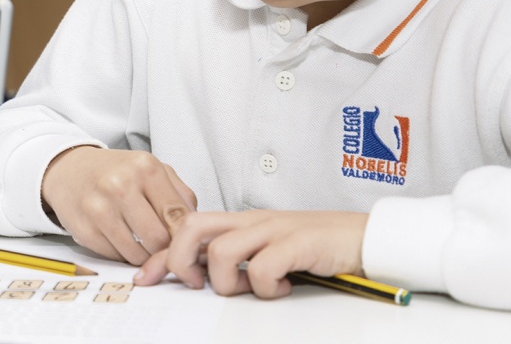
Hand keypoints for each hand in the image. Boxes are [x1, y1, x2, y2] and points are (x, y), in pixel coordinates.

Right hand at [40, 147, 195, 264]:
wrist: (69, 170)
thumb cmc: (116, 172)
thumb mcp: (151, 169)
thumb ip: (180, 194)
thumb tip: (197, 228)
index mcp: (144, 167)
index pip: (178, 215)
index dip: (186, 236)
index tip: (188, 244)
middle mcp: (120, 185)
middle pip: (159, 239)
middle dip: (166, 249)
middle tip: (166, 248)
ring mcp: (99, 209)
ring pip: (137, 253)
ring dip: (145, 256)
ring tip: (145, 245)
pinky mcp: (84, 230)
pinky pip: (115, 256)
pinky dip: (123, 255)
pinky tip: (123, 241)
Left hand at [133, 210, 367, 298]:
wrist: (365, 237)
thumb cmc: (316, 247)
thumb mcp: (268, 249)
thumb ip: (237, 259)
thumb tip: (202, 279)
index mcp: (242, 222)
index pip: (187, 230)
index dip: (162, 255)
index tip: (145, 279)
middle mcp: (252, 221)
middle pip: (192, 228)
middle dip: (180, 261)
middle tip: (197, 286)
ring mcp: (274, 230)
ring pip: (221, 251)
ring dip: (227, 281)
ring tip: (249, 288)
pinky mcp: (298, 244)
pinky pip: (263, 267)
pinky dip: (265, 287)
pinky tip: (281, 288)